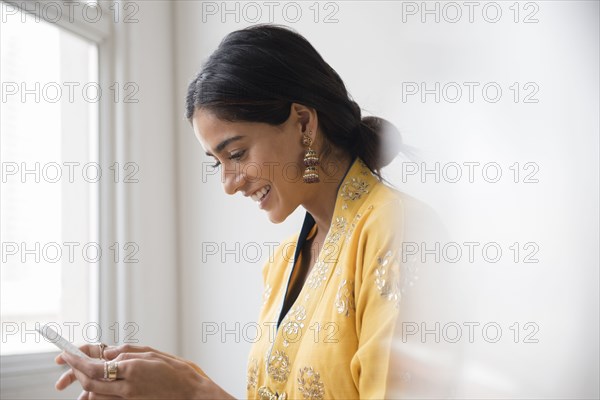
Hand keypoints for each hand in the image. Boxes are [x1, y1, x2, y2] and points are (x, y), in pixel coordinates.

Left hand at [56, 344, 232, 398]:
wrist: (191, 395)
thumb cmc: (176, 371)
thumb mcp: (151, 353)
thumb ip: (126, 352)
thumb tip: (106, 352)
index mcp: (132, 368)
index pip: (94, 365)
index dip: (75, 360)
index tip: (65, 354)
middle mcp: (127, 386)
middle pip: (89, 382)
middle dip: (75, 372)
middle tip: (69, 363)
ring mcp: (128, 399)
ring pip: (94, 395)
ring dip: (84, 385)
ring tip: (81, 375)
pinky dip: (96, 396)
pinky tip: (96, 389)